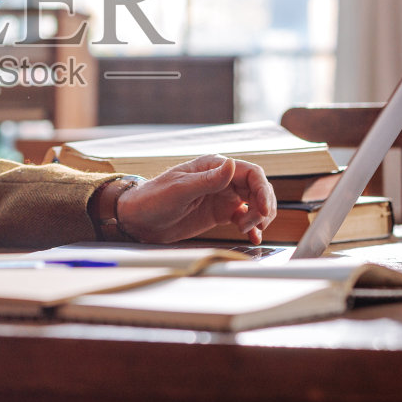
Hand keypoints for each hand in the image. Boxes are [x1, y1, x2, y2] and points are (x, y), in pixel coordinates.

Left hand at [114, 155, 276, 244]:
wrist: (137, 219)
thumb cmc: (152, 199)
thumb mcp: (180, 190)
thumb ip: (207, 180)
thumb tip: (231, 165)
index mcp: (213, 167)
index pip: (251, 173)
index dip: (262, 190)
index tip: (262, 209)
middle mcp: (221, 180)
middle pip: (257, 188)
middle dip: (263, 206)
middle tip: (255, 224)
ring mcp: (221, 197)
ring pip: (254, 203)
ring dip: (259, 217)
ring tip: (247, 230)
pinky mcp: (219, 213)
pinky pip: (244, 217)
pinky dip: (252, 227)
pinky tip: (252, 237)